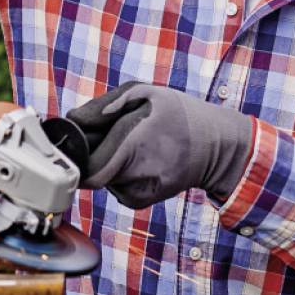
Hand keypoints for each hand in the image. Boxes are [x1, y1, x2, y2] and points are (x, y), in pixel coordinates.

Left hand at [64, 82, 253, 207]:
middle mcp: (134, 174)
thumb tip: (76, 119)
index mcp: (133, 143)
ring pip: (101, 179)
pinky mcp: (139, 202)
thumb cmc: (182, 115)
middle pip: (91, 174)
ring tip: (130, 147)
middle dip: (91, 157)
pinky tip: (138, 162)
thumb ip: (108, 103)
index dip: (79, 151)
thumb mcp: (149, 92)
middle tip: (103, 140)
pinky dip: (118, 174)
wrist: (218, 147)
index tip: (80, 139)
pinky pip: (114, 187)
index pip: (87, 165)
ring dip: (106, 163)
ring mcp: (137, 192)